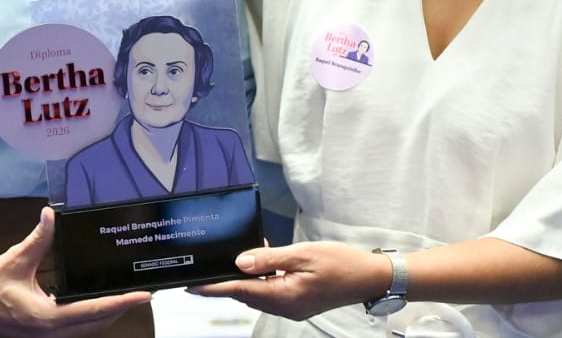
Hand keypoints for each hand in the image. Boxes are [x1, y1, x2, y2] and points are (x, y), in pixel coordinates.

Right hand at [0, 206, 150, 336]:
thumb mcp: (14, 260)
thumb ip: (37, 239)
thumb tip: (50, 215)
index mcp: (46, 317)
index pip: (93, 310)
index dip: (121, 302)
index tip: (143, 296)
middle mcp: (50, 332)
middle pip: (96, 325)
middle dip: (119, 309)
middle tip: (140, 293)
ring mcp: (46, 336)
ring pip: (86, 330)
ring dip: (105, 315)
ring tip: (124, 297)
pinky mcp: (42, 334)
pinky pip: (74, 329)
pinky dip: (89, 318)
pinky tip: (94, 304)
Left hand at [189, 241, 389, 320]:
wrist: (369, 277)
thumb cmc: (342, 263)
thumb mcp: (303, 253)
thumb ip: (269, 258)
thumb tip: (241, 262)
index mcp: (284, 297)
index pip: (239, 291)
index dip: (214, 288)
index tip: (192, 286)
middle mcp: (285, 308)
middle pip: (246, 295)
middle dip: (228, 281)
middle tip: (212, 265)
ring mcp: (292, 308)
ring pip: (258, 294)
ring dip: (246, 279)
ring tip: (241, 258)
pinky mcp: (298, 304)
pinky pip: (271, 294)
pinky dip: (262, 280)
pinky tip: (264, 263)